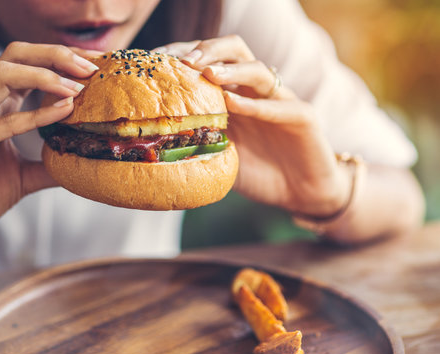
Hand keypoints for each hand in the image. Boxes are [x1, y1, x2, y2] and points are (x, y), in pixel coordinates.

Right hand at [0, 42, 99, 245]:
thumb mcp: (26, 176)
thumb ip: (50, 165)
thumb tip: (81, 163)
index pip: (28, 65)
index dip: (61, 59)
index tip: (94, 65)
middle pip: (16, 54)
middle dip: (55, 54)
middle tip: (90, 68)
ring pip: (3, 73)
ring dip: (45, 74)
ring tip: (77, 86)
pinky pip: (2, 122)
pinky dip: (36, 114)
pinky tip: (64, 110)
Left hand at [157, 36, 349, 215]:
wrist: (300, 194)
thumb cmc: (259, 174)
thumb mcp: (221, 160)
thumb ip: (199, 147)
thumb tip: (157, 148)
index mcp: (235, 96)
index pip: (210, 62)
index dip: (186, 56)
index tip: (159, 62)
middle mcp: (256, 92)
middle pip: (235, 52)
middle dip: (209, 51)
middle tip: (185, 62)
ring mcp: (280, 101)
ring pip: (258, 71)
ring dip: (231, 70)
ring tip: (208, 73)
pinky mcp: (302, 116)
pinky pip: (279, 105)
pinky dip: (256, 104)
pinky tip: (234, 103)